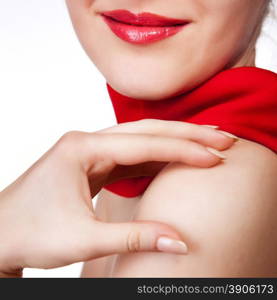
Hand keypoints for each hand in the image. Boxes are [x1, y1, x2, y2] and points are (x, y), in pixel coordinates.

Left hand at [0, 119, 236, 276]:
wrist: (0, 235)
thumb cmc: (30, 232)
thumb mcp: (83, 239)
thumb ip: (134, 237)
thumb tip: (179, 242)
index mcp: (80, 149)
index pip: (143, 145)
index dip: (183, 150)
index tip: (214, 156)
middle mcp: (86, 142)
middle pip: (146, 132)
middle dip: (186, 135)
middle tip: (222, 137)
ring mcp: (90, 151)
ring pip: (140, 140)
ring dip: (174, 142)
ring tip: (205, 143)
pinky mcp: (93, 164)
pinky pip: (131, 155)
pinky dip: (156, 156)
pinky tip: (175, 158)